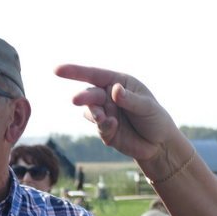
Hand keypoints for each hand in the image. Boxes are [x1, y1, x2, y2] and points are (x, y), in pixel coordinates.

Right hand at [54, 65, 178, 161]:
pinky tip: (113, 126)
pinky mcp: (104, 131)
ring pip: (90, 111)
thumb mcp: (147, 107)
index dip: (75, 72)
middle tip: (76, 100)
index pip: (94, 75)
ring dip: (93, 113)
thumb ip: (130, 99)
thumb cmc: (155, 119)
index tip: (57, 70)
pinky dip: (103, 126)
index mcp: (118, 83)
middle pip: (90, 94)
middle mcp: (108, 96)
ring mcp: (105, 114)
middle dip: (83, 97)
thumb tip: (114, 90)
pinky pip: (98, 127)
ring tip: (102, 118)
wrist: (159, 145)